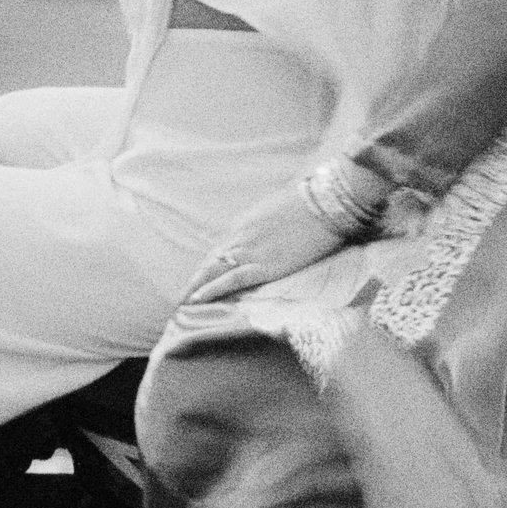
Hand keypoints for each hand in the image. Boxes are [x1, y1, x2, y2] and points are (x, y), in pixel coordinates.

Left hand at [185, 182, 347, 307]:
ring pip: (213, 271)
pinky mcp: (264, 265)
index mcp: (245, 224)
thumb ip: (267, 225)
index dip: (209, 267)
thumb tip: (268, 234)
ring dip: (195, 288)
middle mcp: (242, 237)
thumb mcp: (279, 211)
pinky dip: (211, 290)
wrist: (325, 204)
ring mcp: (251, 251)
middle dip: (195, 280)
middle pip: (211, 262)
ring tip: (182, 303)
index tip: (200, 279)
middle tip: (181, 297)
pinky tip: (196, 300)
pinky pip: (231, 280)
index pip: (221, 250)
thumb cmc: (309, 204)